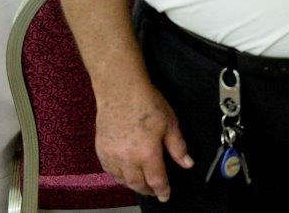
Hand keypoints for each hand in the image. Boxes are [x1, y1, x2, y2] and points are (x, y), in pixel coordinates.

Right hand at [94, 81, 191, 201]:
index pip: (156, 180)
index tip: (165, 196)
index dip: (162, 190)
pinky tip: (125, 174)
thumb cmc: (147, 104)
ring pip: (122, 180)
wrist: (120, 91)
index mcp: (147, 153)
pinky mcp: (101, 150)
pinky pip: (109, 171)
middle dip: (148, 190)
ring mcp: (112, 155)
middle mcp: (127, 158)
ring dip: (133, 185)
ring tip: (142, 184)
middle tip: (155, 191)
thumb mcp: (170, 123)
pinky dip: (118, 176)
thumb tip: (187, 163)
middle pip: (137, 184)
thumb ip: (178, 147)